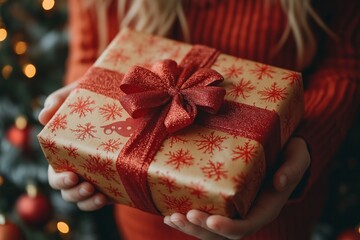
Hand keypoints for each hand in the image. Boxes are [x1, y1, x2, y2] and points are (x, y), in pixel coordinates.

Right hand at [39, 82, 110, 210]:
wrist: (125, 98)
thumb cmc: (92, 97)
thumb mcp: (76, 94)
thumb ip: (58, 100)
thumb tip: (42, 116)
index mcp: (65, 153)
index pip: (56, 172)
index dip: (60, 179)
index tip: (72, 176)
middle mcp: (79, 167)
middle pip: (68, 190)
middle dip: (74, 193)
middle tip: (86, 186)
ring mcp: (95, 175)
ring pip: (83, 199)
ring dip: (87, 202)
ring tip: (99, 197)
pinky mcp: (112, 180)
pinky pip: (103, 197)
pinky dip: (102, 202)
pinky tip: (108, 197)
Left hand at [164, 137, 310, 238]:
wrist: (281, 152)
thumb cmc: (289, 154)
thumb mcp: (297, 158)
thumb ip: (292, 169)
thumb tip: (280, 182)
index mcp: (265, 208)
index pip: (245, 226)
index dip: (228, 227)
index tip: (212, 220)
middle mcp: (247, 214)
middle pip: (222, 233)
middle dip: (200, 228)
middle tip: (180, 216)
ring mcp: (233, 210)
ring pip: (209, 228)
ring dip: (189, 226)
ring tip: (170, 218)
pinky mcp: (222, 201)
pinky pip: (204, 214)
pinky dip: (187, 217)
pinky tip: (168, 212)